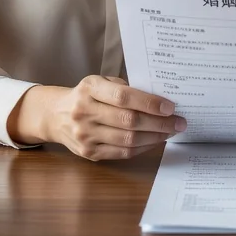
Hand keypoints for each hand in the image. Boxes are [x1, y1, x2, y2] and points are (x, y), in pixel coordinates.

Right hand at [8, 75, 185, 160]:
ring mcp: (85, 136)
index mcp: (89, 89)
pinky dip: (143, 147)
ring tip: (171, 132)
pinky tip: (155, 140)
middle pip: (129, 121)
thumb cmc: (86, 95)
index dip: (149, 103)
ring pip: (128, 140)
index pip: (123, 97)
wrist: (56, 116)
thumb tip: (160, 98)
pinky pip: (122, 153)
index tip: (170, 106)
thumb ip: (125, 88)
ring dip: (155, 137)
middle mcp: (85, 112)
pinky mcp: (89, 153)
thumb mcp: (100, 82)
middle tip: (179, 122)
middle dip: (159, 123)